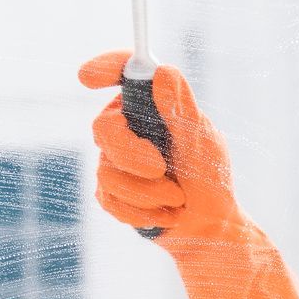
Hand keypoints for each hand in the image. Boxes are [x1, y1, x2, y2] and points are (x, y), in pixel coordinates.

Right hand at [80, 52, 298, 298]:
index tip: (87, 77)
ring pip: (106, 168)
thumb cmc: (210, 179)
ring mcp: (114, 160)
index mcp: (150, 105)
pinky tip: (163, 213)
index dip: (103, 69)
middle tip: (161, 168)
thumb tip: (161, 73)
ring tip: (176, 198)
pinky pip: (109, 197)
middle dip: (132, 153)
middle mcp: (128, 127)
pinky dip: (141, 210)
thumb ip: (181, 109)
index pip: (122, 75)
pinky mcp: (109, 191)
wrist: (209, 229)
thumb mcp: (202, 141)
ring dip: (147, 190)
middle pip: (103, 128)